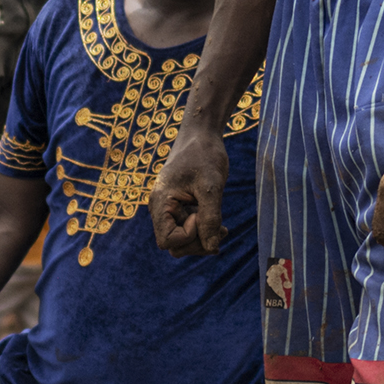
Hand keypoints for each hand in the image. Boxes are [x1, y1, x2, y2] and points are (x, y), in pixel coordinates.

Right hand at [146, 127, 229, 255]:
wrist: (201, 135)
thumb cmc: (204, 154)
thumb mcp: (211, 186)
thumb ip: (210, 217)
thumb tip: (211, 248)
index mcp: (161, 202)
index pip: (167, 241)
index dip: (188, 236)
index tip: (202, 215)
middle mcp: (161, 209)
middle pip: (175, 246)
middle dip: (198, 242)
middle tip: (220, 228)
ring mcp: (170, 210)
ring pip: (183, 241)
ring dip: (203, 238)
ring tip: (222, 228)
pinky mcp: (181, 208)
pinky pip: (189, 231)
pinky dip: (204, 231)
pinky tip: (219, 225)